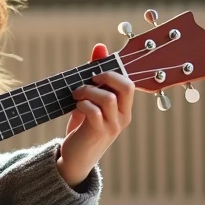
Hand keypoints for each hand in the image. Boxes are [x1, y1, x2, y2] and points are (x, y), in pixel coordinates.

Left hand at [58, 43, 134, 187]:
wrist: (75, 157)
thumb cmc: (83, 125)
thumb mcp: (91, 99)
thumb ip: (96, 75)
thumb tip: (100, 47)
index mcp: (124, 107)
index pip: (128, 82)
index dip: (113, 70)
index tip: (94, 69)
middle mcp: (123, 116)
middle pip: (125, 86)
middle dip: (105, 76)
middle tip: (89, 79)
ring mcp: (113, 126)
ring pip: (108, 98)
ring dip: (88, 91)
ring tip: (77, 94)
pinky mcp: (98, 133)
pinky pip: (94, 111)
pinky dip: (83, 104)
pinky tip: (76, 106)